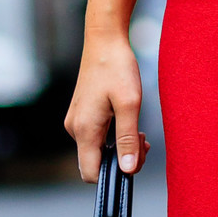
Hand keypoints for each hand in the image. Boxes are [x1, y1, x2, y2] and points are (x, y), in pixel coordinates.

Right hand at [65, 29, 148, 180]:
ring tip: (138, 129)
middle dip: (122, 159)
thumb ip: (127, 139)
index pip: (90, 174)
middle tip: (142, 141)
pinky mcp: (81, 114)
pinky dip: (114, 136)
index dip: (113, 175)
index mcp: (84, 129)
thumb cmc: (117, 68)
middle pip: (95, 164)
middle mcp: (75, 128)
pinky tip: (128, 122)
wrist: (104, 41)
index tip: (135, 158)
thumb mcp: (129, 104)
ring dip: (120, 147)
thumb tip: (128, 169)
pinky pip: (96, 137)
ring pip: (97, 151)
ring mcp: (76, 121)